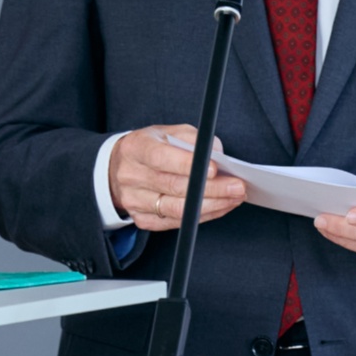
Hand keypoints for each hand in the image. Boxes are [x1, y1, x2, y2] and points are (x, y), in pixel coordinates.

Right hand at [110, 125, 244, 232]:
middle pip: (173, 186)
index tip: (214, 168)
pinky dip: (202, 216)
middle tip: (238, 186)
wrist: (118, 169)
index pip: (160, 158)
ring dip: (212, 205)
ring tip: (235, 198)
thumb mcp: (166, 132)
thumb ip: (191, 138)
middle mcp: (131, 176)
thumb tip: (216, 153)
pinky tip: (220, 207)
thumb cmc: (150, 147)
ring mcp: (135, 200)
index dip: (187, 164)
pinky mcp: (143, 219)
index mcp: (136, 148)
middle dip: (211, 188)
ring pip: (177, 209)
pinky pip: (176, 222)